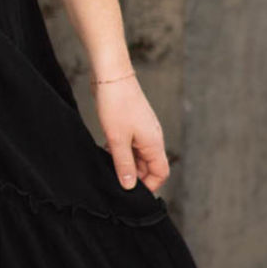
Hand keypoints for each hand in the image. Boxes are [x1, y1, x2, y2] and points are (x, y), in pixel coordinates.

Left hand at [89, 72, 168, 194]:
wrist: (112, 75)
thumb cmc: (117, 104)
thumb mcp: (117, 140)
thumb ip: (124, 164)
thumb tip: (129, 186)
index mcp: (154, 143)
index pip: (160, 172)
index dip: (148, 185)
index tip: (129, 191)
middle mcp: (152, 138)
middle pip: (149, 166)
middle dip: (134, 175)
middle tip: (114, 180)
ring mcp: (142, 130)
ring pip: (138, 156)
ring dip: (125, 163)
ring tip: (108, 166)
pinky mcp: (132, 124)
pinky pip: (130, 145)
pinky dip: (120, 151)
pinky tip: (106, 151)